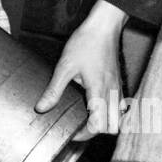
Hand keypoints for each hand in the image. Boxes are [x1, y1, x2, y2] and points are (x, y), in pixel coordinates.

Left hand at [35, 0, 126, 138]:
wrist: (103, 27)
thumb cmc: (86, 43)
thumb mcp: (64, 66)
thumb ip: (54, 90)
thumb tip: (41, 107)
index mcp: (99, 91)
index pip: (98, 126)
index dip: (84, 134)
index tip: (70, 133)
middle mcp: (112, 93)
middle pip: (112, 127)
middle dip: (96, 132)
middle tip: (78, 129)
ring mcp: (117, 88)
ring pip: (118, 118)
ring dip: (105, 123)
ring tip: (87, 120)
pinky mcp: (118, 83)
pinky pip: (120, 106)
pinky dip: (110, 112)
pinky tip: (97, 107)